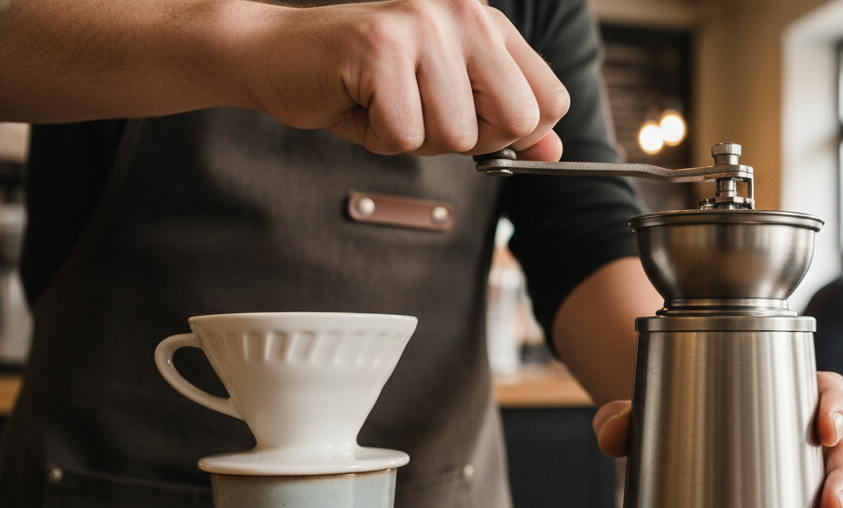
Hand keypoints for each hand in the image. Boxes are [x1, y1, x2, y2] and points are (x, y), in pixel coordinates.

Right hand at [245, 0, 568, 157]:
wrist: (280, 55)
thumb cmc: (367, 82)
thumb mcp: (448, 102)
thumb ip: (503, 123)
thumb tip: (554, 152)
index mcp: (488, 24)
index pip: (550, 101)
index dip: (516, 134)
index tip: (475, 125)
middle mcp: (465, 14)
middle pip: (516, 120)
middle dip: (469, 140)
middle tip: (424, 116)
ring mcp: (423, 26)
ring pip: (457, 134)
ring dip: (416, 138)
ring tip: (386, 103)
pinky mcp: (381, 47)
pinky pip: (406, 135)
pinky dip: (379, 137)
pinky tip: (361, 103)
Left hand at [592, 371, 842, 507]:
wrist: (664, 444)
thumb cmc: (671, 417)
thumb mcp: (647, 412)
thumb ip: (624, 418)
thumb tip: (613, 433)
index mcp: (784, 396)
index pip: (829, 392)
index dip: (837, 407)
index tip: (825, 427)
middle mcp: (804, 440)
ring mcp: (803, 482)